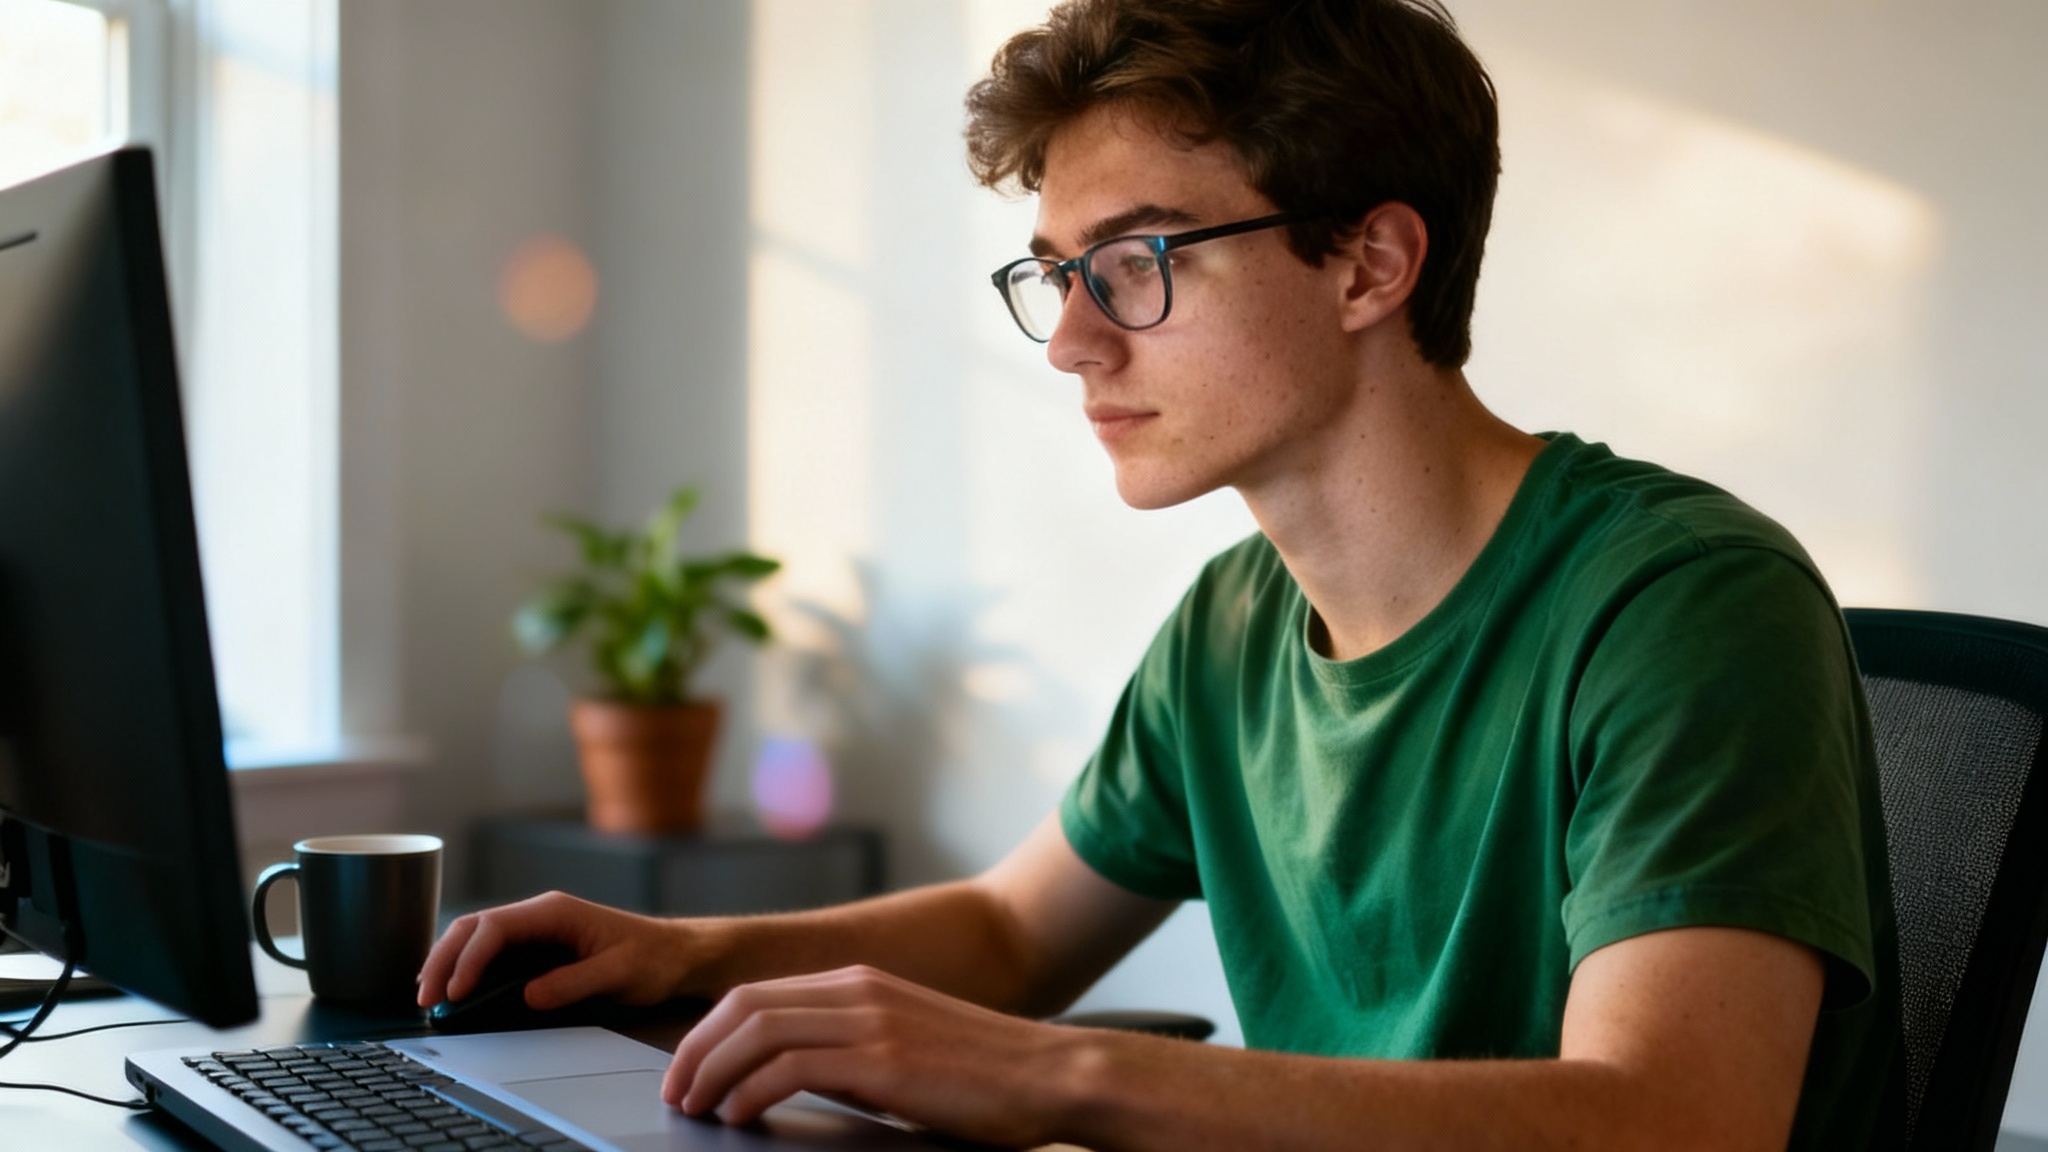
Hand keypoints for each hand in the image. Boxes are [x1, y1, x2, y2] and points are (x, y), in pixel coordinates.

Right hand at [416, 890, 704, 1009]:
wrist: (676, 954)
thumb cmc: (654, 958)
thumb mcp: (619, 973)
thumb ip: (575, 983)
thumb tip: (528, 997)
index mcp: (555, 911)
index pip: (495, 928)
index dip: (468, 959)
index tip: (456, 993)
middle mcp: (539, 914)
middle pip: (473, 927)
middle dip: (444, 959)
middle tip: (425, 998)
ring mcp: (535, 930)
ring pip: (475, 937)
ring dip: (448, 963)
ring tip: (428, 996)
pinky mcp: (536, 948)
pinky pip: (490, 952)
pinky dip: (465, 968)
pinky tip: (452, 990)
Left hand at [663, 964, 1091, 1147]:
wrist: (1052, 1074)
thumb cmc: (986, 1076)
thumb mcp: (906, 1049)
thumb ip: (854, 1052)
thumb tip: (795, 1082)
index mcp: (861, 983)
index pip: (759, 995)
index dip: (710, 1032)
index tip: (689, 1071)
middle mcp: (858, 989)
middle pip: (745, 1005)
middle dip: (696, 1050)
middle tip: (675, 1092)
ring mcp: (870, 1020)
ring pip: (757, 1031)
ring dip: (712, 1072)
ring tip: (695, 1108)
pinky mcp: (883, 1058)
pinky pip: (790, 1067)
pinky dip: (751, 1091)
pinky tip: (740, 1117)